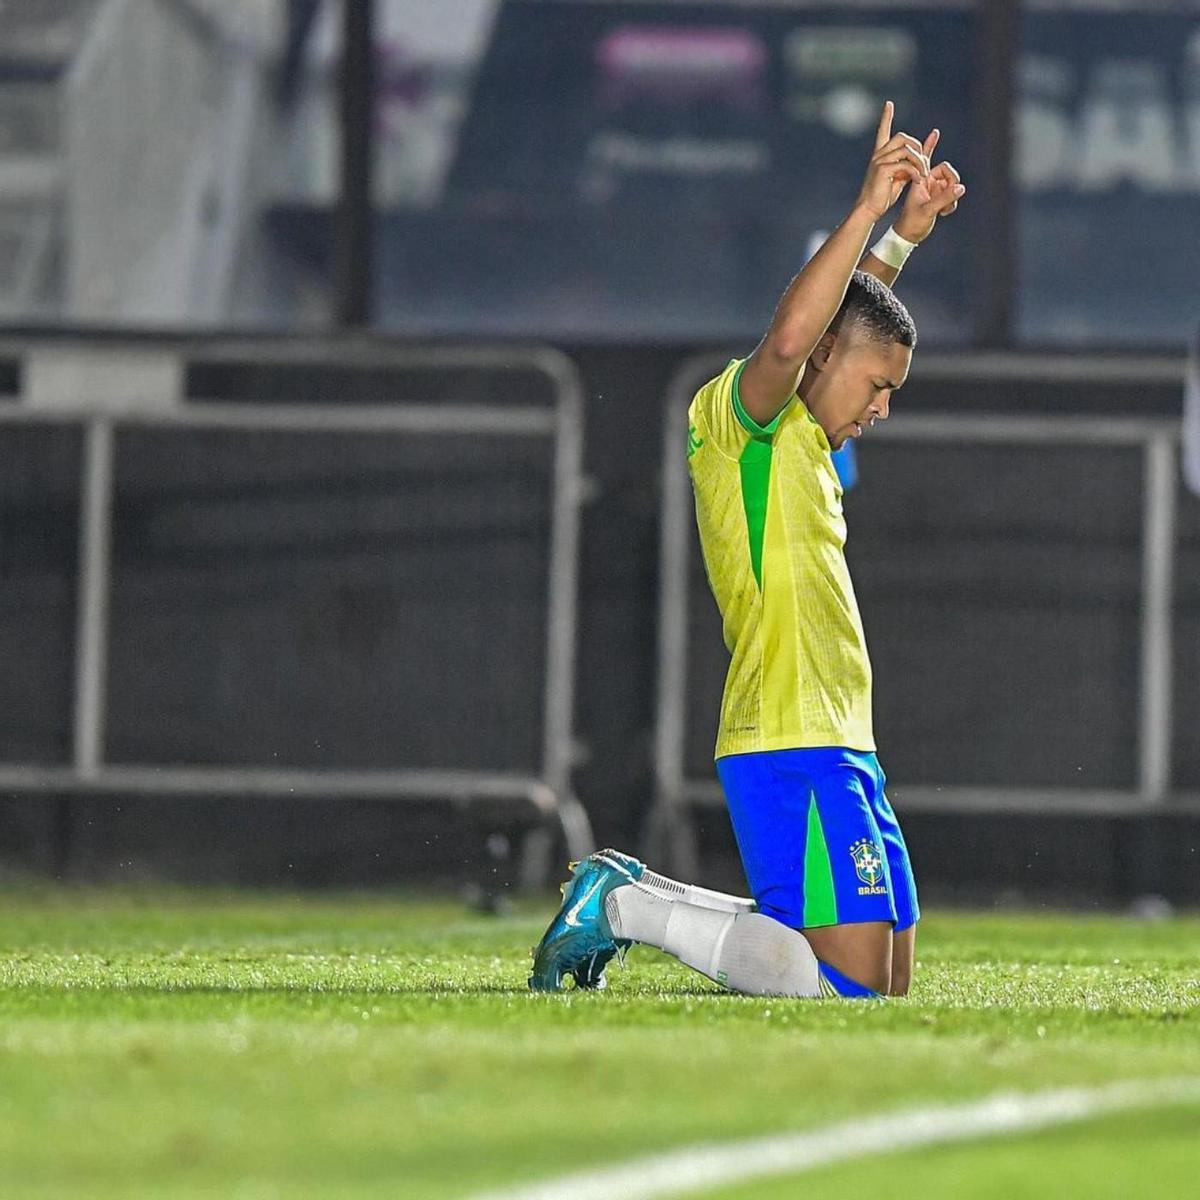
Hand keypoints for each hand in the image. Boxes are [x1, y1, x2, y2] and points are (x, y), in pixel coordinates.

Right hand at [855, 100, 929, 221]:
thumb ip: (909, 165)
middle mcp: (879, 155)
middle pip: (902, 137)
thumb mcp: (899, 177)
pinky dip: (915, 172)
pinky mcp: (882, 170)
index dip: (886, 117)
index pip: (883, 131)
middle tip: (924, 163)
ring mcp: (879, 161)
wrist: (869, 209)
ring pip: (906, 150)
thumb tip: (919, 159)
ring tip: (924, 175)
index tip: (888, 104)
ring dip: (920, 162)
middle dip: (917, 147)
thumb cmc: (883, 195)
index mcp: (881, 155)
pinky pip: (905, 165)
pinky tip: (918, 180)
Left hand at [893, 128, 965, 243]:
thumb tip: (960, 187)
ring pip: (952, 184)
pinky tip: (946, 212)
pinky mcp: (938, 198)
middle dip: (951, 184)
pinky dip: (952, 203)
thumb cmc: (912, 223)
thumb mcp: (928, 210)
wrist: (908, 237)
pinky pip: (952, 194)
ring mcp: (933, 190)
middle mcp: (927, 182)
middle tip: (949, 198)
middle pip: (948, 173)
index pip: (932, 162)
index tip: (934, 132)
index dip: (931, 148)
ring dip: (952, 196)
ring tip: (944, 210)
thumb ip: (944, 198)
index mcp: (920, 180)